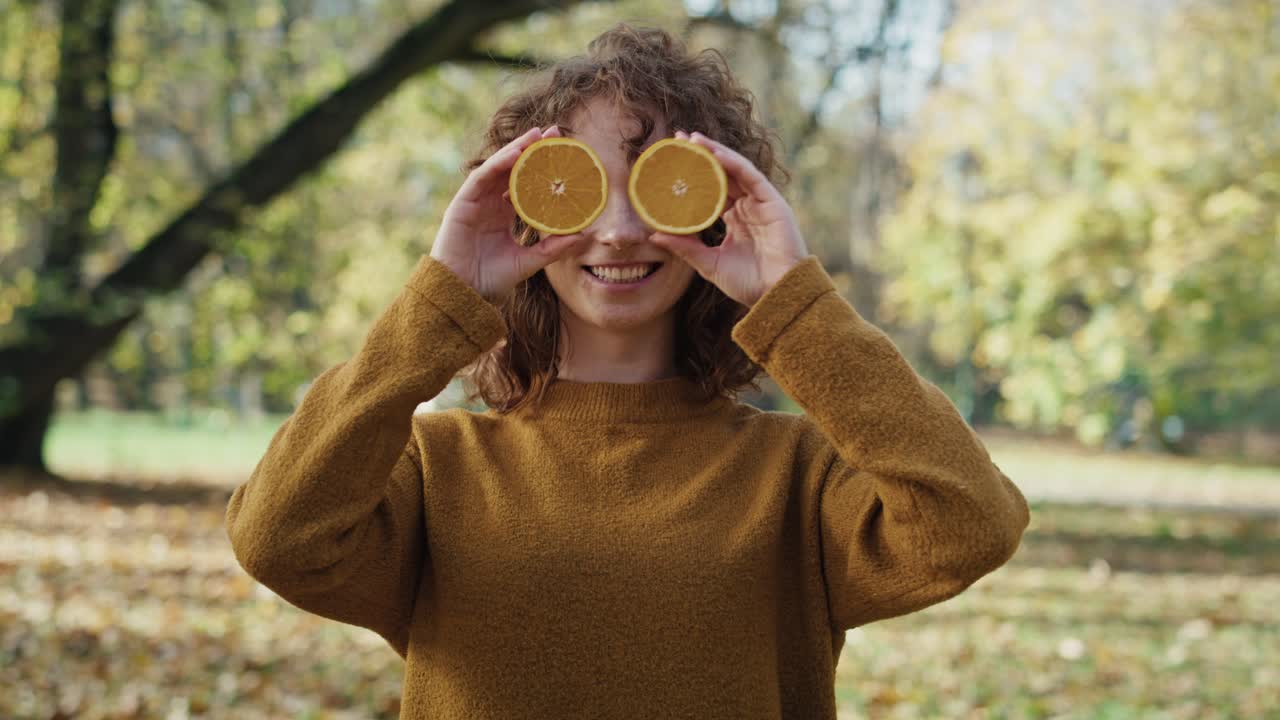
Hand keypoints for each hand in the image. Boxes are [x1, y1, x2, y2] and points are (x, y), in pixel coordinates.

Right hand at [430, 125, 589, 302]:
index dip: (543, 167)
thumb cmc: (491, 279)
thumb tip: (583, 236)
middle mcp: (491, 203)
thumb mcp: (529, 261)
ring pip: (498, 167)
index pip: (526, 183)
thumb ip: (552, 248)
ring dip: (517, 148)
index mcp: (504, 214)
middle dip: (533, 149)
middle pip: (513, 168)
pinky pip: (482, 176)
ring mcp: (476, 201)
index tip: (565, 152)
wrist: (464, 293)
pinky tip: (516, 153)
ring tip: (538, 134)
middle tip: (555, 132)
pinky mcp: (463, 202)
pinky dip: (499, 163)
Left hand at [649, 131, 809, 306]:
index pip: (712, 189)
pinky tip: (715, 153)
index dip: (694, 174)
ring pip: (736, 169)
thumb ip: (685, 247)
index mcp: (735, 219)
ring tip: (692, 139)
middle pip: (722, 173)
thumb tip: (654, 234)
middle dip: (702, 155)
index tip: (672, 162)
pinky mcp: (773, 202)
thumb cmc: (748, 284)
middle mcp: (748, 207)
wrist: (777, 296)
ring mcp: (761, 203)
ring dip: (715, 152)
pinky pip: (751, 176)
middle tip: (678, 139)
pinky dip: (733, 163)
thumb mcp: (708, 264)